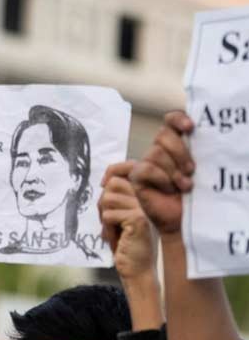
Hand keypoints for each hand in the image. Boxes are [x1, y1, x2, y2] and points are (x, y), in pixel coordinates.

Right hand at [130, 111, 194, 235]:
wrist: (183, 220)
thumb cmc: (194, 196)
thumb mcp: (200, 170)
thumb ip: (196, 151)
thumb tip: (201, 136)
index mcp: (175, 144)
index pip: (171, 121)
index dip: (178, 119)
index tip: (190, 128)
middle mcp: (159, 151)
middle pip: (162, 135)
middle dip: (179, 151)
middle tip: (191, 170)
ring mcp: (146, 163)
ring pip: (156, 153)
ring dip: (173, 171)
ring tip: (184, 186)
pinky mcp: (137, 176)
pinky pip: (147, 168)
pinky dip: (161, 179)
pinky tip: (169, 190)